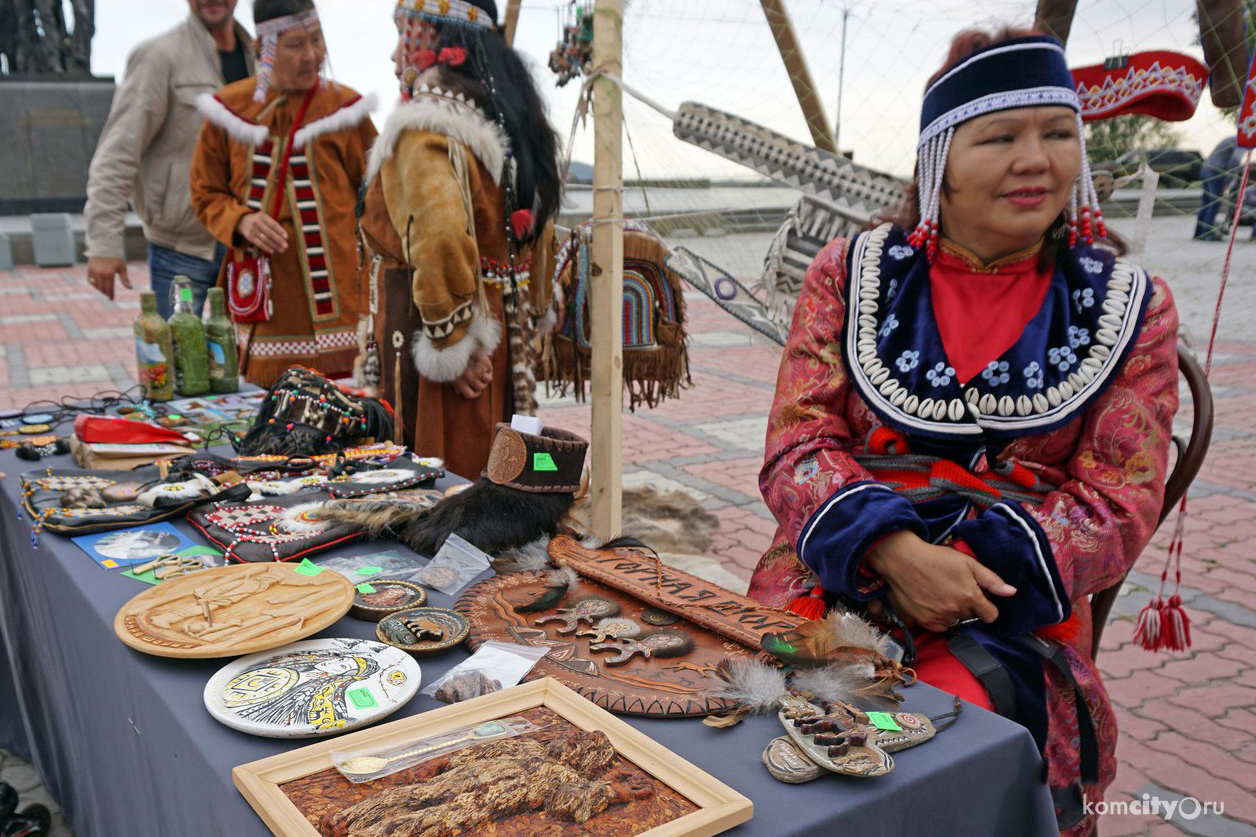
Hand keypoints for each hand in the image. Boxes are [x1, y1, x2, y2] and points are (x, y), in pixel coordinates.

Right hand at [86, 257, 130, 298]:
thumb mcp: (122, 268)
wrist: (105, 248)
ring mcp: (94, 271)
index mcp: (110, 274)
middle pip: (102, 288)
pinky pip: (90, 280)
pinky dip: (93, 283)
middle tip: (108, 294)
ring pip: (95, 285)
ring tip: (104, 288)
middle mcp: (101, 274)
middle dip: (105, 292)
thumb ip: (125, 279)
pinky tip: (97, 284)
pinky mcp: (89, 269)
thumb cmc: (116, 258)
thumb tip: (130, 288)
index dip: (110, 295)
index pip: (109, 288)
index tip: (111, 299)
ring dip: (99, 288)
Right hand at [236, 213, 288, 254]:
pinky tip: (273, 251)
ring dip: (274, 246)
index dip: (280, 231)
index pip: (273, 224)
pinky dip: (266, 248)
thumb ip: (272, 224)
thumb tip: (284, 236)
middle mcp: (257, 223)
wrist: (242, 221)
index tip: (287, 237)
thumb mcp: (264, 218)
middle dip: (278, 240)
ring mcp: (252, 230)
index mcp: (262, 216)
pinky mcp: (249, 237)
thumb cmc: (258, 220)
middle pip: (269, 233)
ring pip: (265, 239)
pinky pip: (259, 244)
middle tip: (286, 246)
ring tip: (282, 250)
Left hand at [451, 353, 492, 399]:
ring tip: (484, 372)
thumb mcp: (448, 373)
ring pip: (488, 379)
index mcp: (460, 383)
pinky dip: (488, 367)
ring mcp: (477, 370)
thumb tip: (458, 392)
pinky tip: (484, 364)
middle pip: (481, 387)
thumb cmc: (450, 359)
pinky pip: (490, 369)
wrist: (454, 343)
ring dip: (487, 376)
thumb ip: (454, 385)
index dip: (476, 394)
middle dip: (482, 384)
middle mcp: (470, 378)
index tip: (477, 391)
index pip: (471, 395)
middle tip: (481, 380)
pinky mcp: (483, 362)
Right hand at [864, 531, 1016, 632]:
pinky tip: (932, 603)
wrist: (903, 560)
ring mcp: (939, 617)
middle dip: (967, 606)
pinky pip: (938, 626)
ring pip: (954, 621)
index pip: (990, 615)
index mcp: (970, 597)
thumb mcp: (967, 563)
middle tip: (955, 589)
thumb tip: (1011, 592)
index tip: (981, 601)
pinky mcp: (923, 621)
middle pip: (970, 616)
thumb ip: (991, 580)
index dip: (988, 607)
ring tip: (942, 595)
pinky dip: (938, 618)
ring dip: (952, 612)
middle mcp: (956, 611)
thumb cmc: (936, 558)